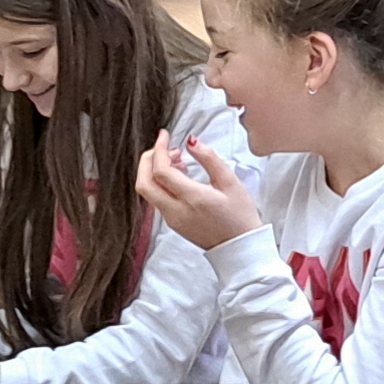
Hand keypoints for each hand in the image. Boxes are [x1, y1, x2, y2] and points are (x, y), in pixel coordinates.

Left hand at [133, 131, 257, 251]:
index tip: (165, 136)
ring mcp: (172, 220)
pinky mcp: (173, 224)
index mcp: (193, 198)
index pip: (161, 171)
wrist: (239, 248)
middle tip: (164, 147)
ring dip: (154, 171)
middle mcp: (177, 211)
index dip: (159, 149)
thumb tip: (191, 141)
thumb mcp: (230, 182)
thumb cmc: (240, 216)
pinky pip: (157, 199)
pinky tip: (179, 176)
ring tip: (177, 161)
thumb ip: (209, 159)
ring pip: (148, 192)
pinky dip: (160, 183)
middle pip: (144, 183)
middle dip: (148, 159)